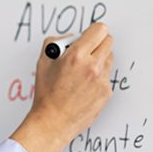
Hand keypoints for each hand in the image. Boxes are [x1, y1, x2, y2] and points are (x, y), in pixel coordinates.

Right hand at [10, 22, 114, 151]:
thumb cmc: (46, 94)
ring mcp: (102, 80)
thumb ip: (56, 42)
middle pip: (108, 42)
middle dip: (97, 43)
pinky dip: (98, 76)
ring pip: (109, 58)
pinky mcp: (107, 92)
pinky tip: (84, 85)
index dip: (94, 31)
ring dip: (99, 59)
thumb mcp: (43, 61)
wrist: (53, 121)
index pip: (100, 30)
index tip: (90, 35)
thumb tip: (71, 38)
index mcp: (77, 56)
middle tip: (86, 50)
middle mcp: (93, 66)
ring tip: (82, 71)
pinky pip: (107, 75)